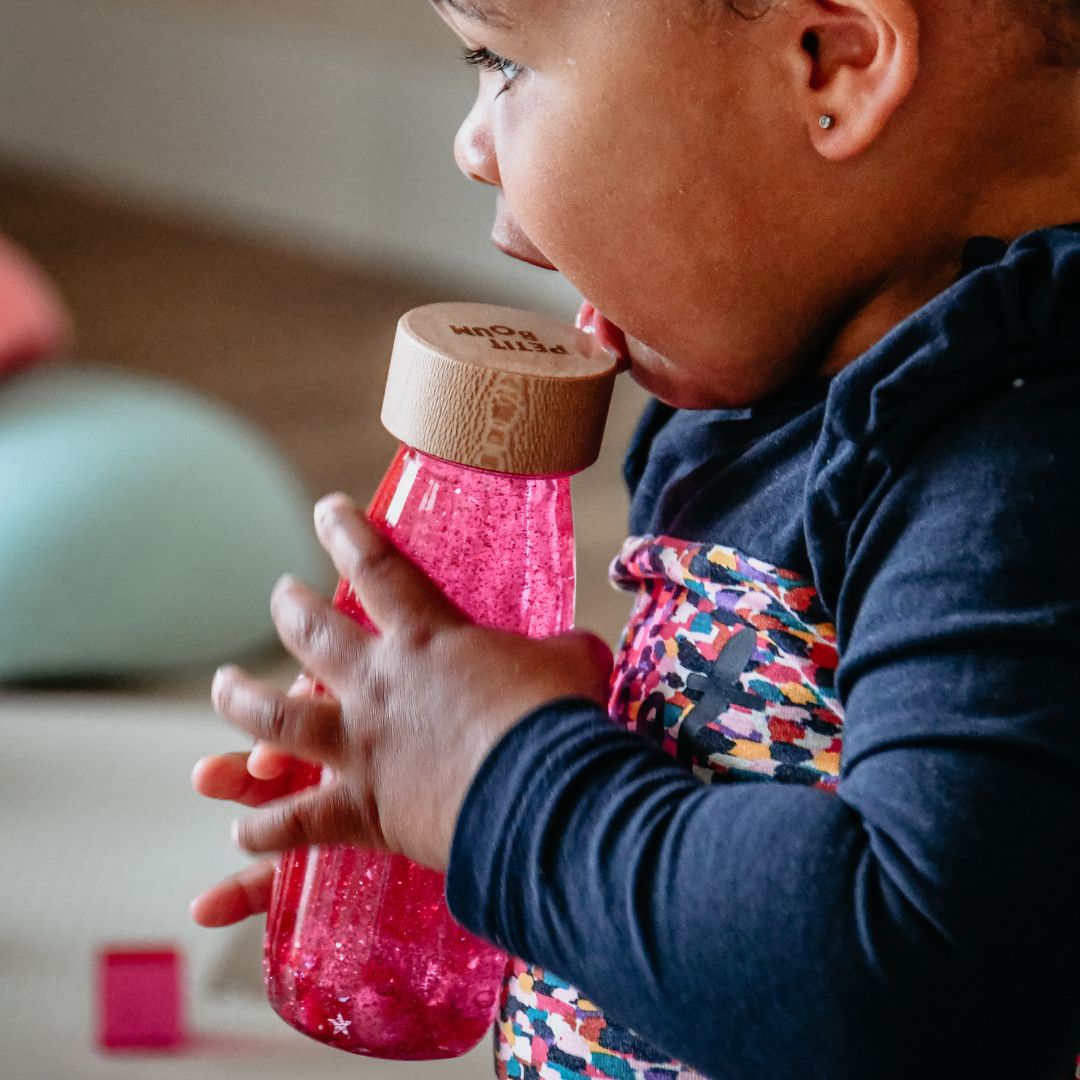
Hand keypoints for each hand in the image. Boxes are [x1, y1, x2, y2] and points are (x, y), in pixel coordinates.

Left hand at [191, 493, 612, 922]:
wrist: (542, 795)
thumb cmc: (559, 719)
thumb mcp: (572, 664)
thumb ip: (564, 650)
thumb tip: (581, 649)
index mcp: (428, 638)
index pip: (379, 568)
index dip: (348, 533)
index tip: (326, 509)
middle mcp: (379, 683)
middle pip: (312, 633)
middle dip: (290, 608)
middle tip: (280, 595)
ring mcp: (361, 746)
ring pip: (277, 719)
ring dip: (243, 701)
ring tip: (224, 687)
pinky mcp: (361, 809)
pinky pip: (295, 823)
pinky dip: (264, 829)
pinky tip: (239, 830)